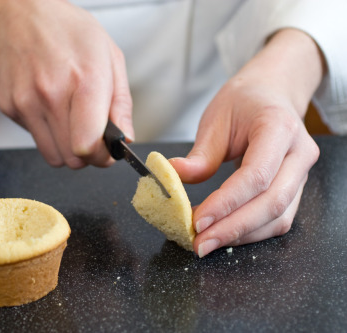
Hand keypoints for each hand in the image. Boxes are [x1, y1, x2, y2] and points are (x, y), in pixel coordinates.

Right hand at [0, 0, 133, 167]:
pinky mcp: (9, 107)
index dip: (102, 157)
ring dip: (66, 148)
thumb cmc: (68, 31)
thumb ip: (121, 103)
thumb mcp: (109, 56)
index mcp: (84, 81)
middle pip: (72, 159)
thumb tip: (125, 138)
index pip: (89, 146)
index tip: (106, 151)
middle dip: (87, 155)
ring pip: (53, 157)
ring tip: (71, 121)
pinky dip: (46, 132)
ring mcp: (26, 102)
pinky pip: (36, 140)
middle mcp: (51, 94)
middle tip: (91, 135)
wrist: (19, 12)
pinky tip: (49, 106)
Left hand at [170, 29, 324, 256]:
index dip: (226, 203)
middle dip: (233, 228)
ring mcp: (301, 173)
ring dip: (242, 235)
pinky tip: (225, 234)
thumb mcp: (216, 119)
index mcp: (278, 128)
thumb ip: (200, 154)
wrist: (271, 94)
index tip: (198, 221)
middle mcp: (299, 153)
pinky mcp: (295, 187)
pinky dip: (251, 231)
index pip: (256, 175)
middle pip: (272, 203)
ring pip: (279, 217)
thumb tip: (173, 177)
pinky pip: (278, 218)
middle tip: (200, 244)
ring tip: (207, 242)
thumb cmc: (243, 102)